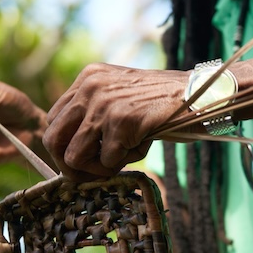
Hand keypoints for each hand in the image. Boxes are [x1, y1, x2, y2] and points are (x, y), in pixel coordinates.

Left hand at [43, 63, 186, 181]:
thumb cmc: (162, 102)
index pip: (53, 120)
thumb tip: (69, 154)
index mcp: (87, 78)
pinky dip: (126, 162)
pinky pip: (107, 162)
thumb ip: (95, 113)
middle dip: (69, 165)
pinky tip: (144, 144)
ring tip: (123, 157)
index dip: (64, 145)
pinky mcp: (121, 122)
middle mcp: (89, 87)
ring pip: (74, 157)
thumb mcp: (120, 96)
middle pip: (53, 139)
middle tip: (90, 174)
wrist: (199, 94)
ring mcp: (103, 104)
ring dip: (98, 168)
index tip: (81, 159)